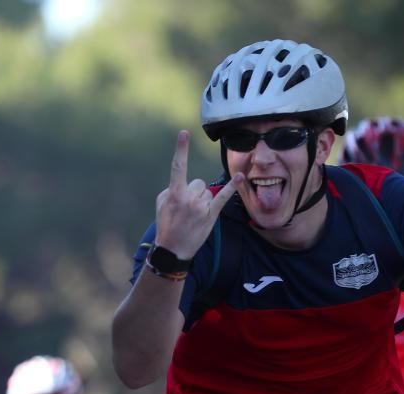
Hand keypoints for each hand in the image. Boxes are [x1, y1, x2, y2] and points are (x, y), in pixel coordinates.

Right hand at [154, 130, 242, 257]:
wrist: (173, 250)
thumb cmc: (166, 225)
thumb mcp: (161, 204)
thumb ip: (173, 188)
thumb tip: (184, 184)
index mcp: (174, 193)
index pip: (178, 167)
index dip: (181, 149)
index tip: (184, 133)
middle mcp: (189, 198)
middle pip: (197, 183)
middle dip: (193, 193)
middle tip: (186, 210)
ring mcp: (202, 206)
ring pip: (206, 191)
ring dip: (202, 200)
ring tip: (193, 216)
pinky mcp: (212, 214)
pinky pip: (223, 197)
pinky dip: (232, 187)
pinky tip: (241, 176)